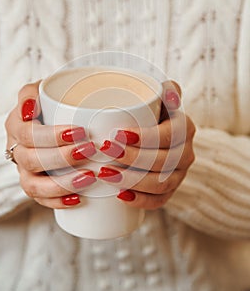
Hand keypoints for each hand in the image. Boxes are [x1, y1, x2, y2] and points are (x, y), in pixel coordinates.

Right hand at [5, 81, 96, 208]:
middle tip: (90, 150)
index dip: (52, 136)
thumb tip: (29, 107)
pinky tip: (78, 199)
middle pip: (31, 160)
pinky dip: (57, 201)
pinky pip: (39, 200)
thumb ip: (34, 92)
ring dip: (60, 184)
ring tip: (88, 177)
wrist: (49, 118)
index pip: (28, 134)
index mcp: (16, 125)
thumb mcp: (42, 89)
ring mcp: (24, 170)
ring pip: (33, 185)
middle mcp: (16, 149)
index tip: (80, 131)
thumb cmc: (51, 103)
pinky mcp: (34, 185)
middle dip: (61, 157)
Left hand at [97, 81, 195, 209]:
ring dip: (133, 181)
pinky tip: (120, 196)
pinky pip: (160, 201)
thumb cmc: (150, 114)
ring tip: (106, 174)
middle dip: (132, 158)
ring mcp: (179, 174)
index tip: (117, 134)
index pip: (169, 135)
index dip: (145, 137)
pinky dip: (141, 201)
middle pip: (163, 162)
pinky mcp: (170, 190)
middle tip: (105, 152)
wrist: (156, 135)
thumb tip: (166, 90)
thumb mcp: (157, 97)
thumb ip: (163, 89)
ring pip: (162, 184)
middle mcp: (186, 152)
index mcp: (184, 128)